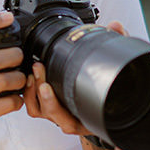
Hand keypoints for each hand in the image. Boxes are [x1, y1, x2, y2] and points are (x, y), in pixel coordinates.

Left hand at [22, 21, 127, 136]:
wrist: (111, 96)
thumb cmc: (115, 86)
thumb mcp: (121, 64)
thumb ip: (120, 44)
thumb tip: (115, 26)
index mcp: (92, 119)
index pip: (71, 122)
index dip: (55, 106)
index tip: (46, 87)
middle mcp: (75, 121)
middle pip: (51, 114)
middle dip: (41, 92)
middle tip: (38, 69)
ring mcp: (62, 116)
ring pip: (40, 111)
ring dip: (33, 92)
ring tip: (34, 71)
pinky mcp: (51, 109)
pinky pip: (35, 107)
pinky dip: (29, 94)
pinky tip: (30, 77)